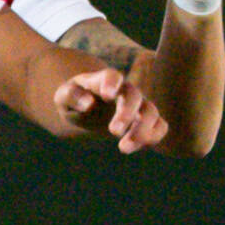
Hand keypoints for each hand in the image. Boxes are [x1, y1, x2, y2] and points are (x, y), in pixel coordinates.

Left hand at [52, 62, 170, 155]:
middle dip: (126, 114)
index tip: (107, 94)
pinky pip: (160, 126)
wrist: (88, 109)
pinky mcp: (146, 120)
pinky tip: (132, 147)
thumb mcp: (64, 97)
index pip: (111, 76)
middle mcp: (125, 90)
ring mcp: (138, 105)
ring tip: (122, 148)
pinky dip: (153, 137)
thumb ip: (72, 96)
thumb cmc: (75, 100)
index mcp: (103, 81)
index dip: (111, 83)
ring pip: (151, 112)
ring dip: (142, 131)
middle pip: (134, 96)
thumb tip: (88, 104)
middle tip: (113, 132)